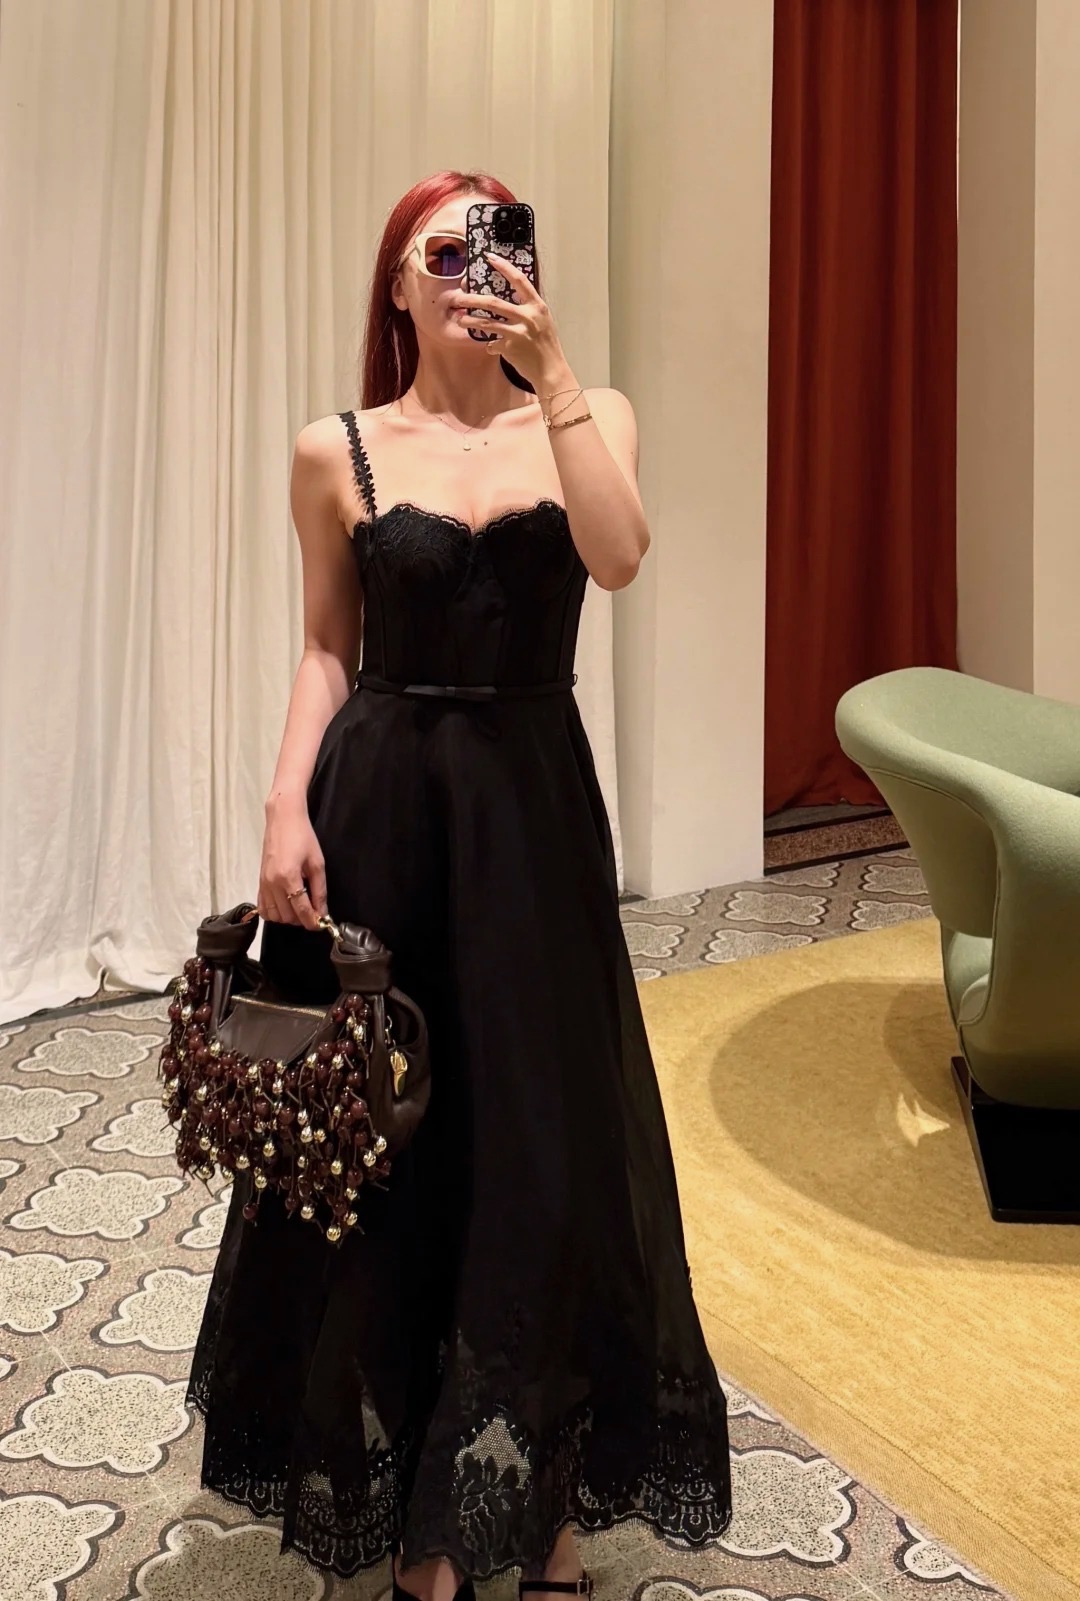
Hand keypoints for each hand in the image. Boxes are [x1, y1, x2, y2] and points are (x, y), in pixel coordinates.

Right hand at [257, 802, 327, 929]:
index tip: (322, 924)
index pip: (301, 910)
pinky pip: (263, 908)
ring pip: (274, 916)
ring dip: (289, 917)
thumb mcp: (317, 864)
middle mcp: (272, 884)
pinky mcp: (259, 882)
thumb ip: (319, 891)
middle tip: (314, 912)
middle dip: (302, 919)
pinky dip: (274, 913)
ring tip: (300, 907)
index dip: (313, 922)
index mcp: (288, 878)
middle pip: (287, 917)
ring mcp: (263, 884)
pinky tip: (285, 906)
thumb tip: (323, 913)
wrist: (283, 820)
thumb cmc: (303, 837)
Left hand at [452, 251, 569, 391]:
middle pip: (493, 302)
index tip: (489, 257)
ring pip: (487, 322)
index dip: (504, 267)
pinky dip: (491, 346)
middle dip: (472, 299)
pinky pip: (493, 344)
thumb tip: (505, 305)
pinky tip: (491, 347)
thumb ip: (527, 311)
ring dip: (471, 320)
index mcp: (537, 306)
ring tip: (460, 319)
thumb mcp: (542, 322)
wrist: (551, 371)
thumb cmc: (546, 346)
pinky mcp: (511, 347)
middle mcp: (528, 316)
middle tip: (459, 297)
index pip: (519, 280)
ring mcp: (518, 332)